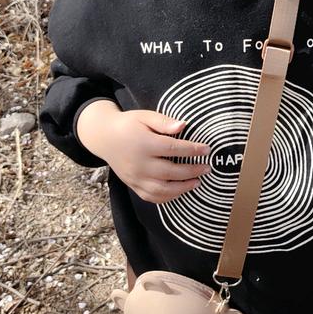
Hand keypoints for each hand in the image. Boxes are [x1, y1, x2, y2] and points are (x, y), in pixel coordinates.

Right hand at [76, 101, 210, 203]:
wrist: (105, 137)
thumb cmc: (129, 124)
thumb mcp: (145, 116)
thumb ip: (164, 121)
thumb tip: (183, 126)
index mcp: (144, 144)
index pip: (173, 149)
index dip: (192, 150)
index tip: (207, 149)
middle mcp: (139, 164)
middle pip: (170, 172)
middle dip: (192, 171)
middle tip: (207, 168)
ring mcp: (135, 177)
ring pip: (161, 189)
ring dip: (182, 188)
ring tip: (197, 182)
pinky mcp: (132, 185)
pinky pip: (151, 197)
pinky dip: (167, 197)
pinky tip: (180, 191)